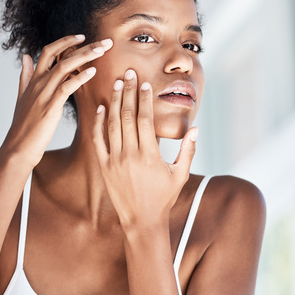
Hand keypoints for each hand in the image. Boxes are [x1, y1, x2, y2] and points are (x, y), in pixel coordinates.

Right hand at [0, 34, 112, 166]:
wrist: (18, 147)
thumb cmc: (24, 125)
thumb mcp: (23, 97)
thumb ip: (26, 76)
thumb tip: (25, 57)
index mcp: (34, 79)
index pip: (48, 51)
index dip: (65, 41)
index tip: (82, 36)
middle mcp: (38, 83)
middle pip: (60, 55)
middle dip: (84, 45)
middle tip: (105, 41)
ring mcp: (44, 94)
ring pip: (65, 67)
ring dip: (86, 56)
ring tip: (103, 50)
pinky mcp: (50, 107)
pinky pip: (66, 87)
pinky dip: (80, 78)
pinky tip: (93, 72)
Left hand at [92, 68, 197, 228]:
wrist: (141, 221)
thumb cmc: (164, 198)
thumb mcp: (180, 175)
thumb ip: (188, 151)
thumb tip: (196, 129)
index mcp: (149, 155)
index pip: (144, 119)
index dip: (143, 98)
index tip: (144, 83)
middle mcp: (130, 155)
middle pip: (126, 115)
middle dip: (127, 92)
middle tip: (128, 73)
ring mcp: (114, 160)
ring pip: (112, 124)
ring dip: (113, 101)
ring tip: (115, 83)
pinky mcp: (104, 166)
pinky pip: (98, 139)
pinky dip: (98, 122)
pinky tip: (101, 107)